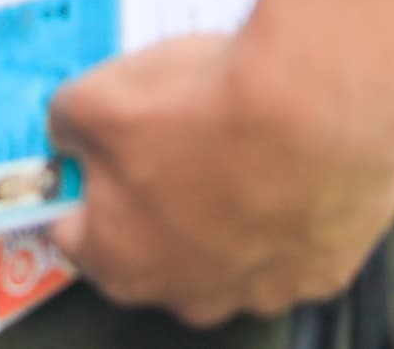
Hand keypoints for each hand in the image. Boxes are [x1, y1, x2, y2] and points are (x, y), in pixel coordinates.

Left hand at [43, 31, 393, 323]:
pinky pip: (296, 243)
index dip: (84, 184)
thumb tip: (69, 131)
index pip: (76, 233)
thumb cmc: (199, 108)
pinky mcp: (325, 271)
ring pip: (231, 254)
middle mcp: (190, 297)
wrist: (315, 104)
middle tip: (176, 137)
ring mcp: (263, 291)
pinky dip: (290, 207)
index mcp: (121, 263)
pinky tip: (292, 161)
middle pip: (157, 250)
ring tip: (241, 143)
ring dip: (229, 211)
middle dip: (159, 202)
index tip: (100, 152)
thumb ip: (68, 123)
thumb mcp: (94, 96)